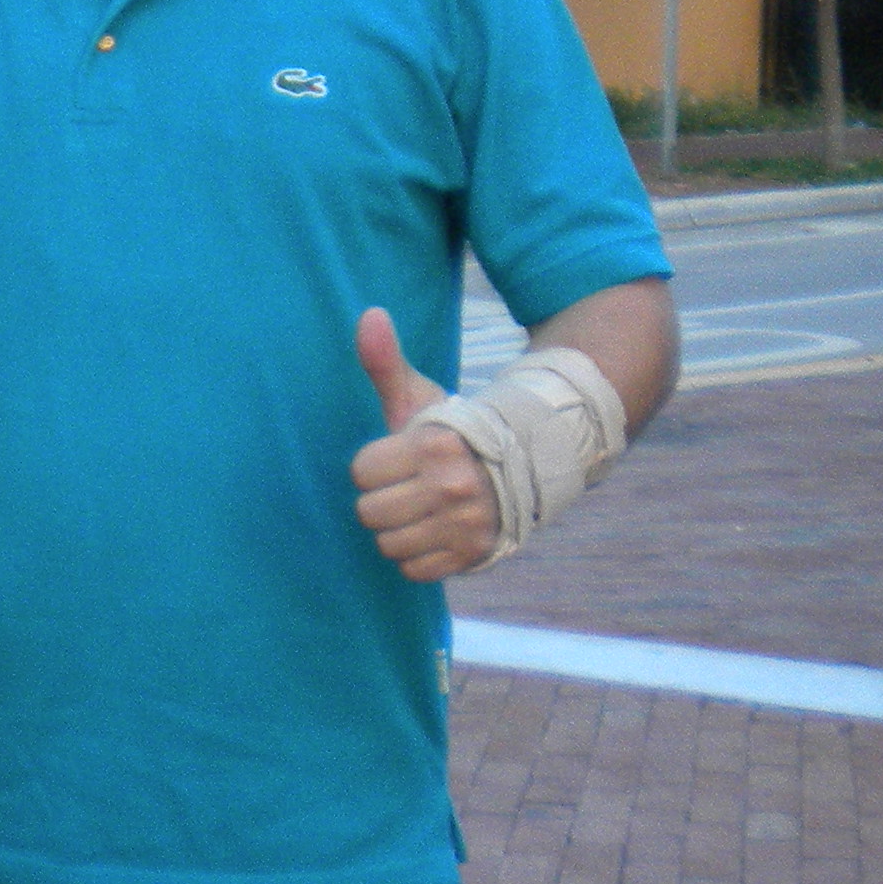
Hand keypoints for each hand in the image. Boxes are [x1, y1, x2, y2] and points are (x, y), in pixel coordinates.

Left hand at [350, 308, 501, 583]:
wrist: (520, 464)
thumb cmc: (452, 430)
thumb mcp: (419, 395)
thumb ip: (385, 361)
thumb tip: (369, 313)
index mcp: (435, 444)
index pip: (362, 471)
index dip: (373, 465)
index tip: (395, 458)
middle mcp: (454, 485)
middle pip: (369, 512)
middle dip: (382, 499)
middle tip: (406, 487)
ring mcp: (467, 523)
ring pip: (388, 544)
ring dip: (397, 530)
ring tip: (419, 509)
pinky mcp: (474, 554)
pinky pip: (413, 569)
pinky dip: (416, 556)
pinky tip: (431, 532)